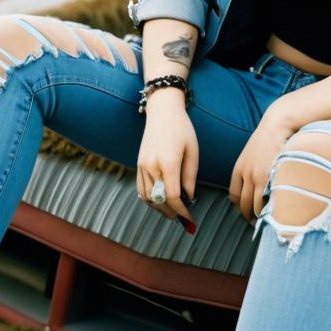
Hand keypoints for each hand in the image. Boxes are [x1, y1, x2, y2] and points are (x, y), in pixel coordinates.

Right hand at [136, 94, 197, 226]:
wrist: (162, 111)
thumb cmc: (182, 129)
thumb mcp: (192, 150)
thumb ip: (190, 176)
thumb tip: (189, 197)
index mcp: (168, 162)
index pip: (172, 196)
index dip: (182, 211)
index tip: (190, 219)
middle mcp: (152, 166)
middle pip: (158, 200)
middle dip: (171, 212)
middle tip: (183, 219)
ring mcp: (142, 165)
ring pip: (147, 197)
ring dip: (159, 208)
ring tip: (172, 212)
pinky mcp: (138, 164)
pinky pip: (140, 188)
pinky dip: (149, 199)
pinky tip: (159, 201)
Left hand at [229, 106, 297, 224]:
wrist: (276, 126)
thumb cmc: (267, 138)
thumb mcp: (251, 153)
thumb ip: (250, 168)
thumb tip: (254, 182)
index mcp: (238, 169)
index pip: (233, 195)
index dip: (238, 206)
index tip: (245, 210)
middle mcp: (245, 175)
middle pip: (242, 203)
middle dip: (247, 215)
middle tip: (255, 222)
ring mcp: (257, 177)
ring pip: (254, 205)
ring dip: (258, 216)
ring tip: (265, 220)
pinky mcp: (270, 177)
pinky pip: (266, 201)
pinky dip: (269, 210)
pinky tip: (274, 212)